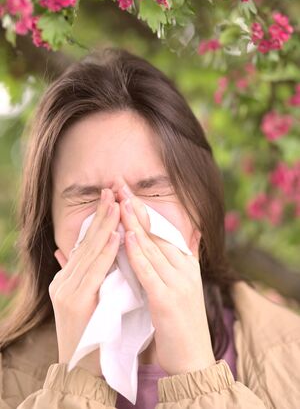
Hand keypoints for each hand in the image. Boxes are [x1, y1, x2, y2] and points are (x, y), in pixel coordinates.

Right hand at [49, 188, 120, 376]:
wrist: (82, 369)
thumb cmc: (92, 333)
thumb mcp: (86, 300)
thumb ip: (83, 275)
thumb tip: (74, 251)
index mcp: (67, 279)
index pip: (85, 244)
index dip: (99, 221)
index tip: (112, 199)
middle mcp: (64, 281)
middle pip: (86, 242)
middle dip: (102, 215)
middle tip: (113, 190)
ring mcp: (66, 290)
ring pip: (89, 252)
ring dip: (105, 226)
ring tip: (117, 205)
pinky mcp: (74, 301)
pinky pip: (93, 271)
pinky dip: (105, 251)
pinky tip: (116, 236)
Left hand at [118, 185, 215, 375]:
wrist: (194, 360)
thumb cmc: (183, 324)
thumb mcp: (188, 285)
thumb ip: (190, 256)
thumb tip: (193, 231)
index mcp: (187, 265)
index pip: (163, 230)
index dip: (144, 209)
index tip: (126, 190)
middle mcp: (184, 269)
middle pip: (156, 232)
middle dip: (136, 207)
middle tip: (119, 184)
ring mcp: (178, 283)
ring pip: (152, 247)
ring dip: (134, 223)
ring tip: (120, 201)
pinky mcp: (167, 301)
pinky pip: (150, 272)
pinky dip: (138, 253)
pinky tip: (128, 236)